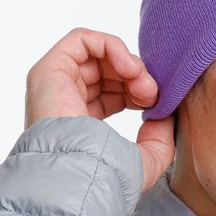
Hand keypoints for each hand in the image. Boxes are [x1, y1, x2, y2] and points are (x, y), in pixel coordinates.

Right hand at [24, 27, 174, 194]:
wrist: (82, 175)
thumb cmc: (108, 176)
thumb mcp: (147, 160)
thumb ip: (160, 138)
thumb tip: (167, 116)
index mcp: (81, 124)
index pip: (112, 93)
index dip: (137, 90)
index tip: (154, 104)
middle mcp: (64, 102)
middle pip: (107, 71)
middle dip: (136, 76)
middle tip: (152, 94)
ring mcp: (54, 85)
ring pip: (97, 55)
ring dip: (129, 63)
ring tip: (142, 84)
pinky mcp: (48, 70)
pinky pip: (82, 40)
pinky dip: (111, 46)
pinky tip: (129, 69)